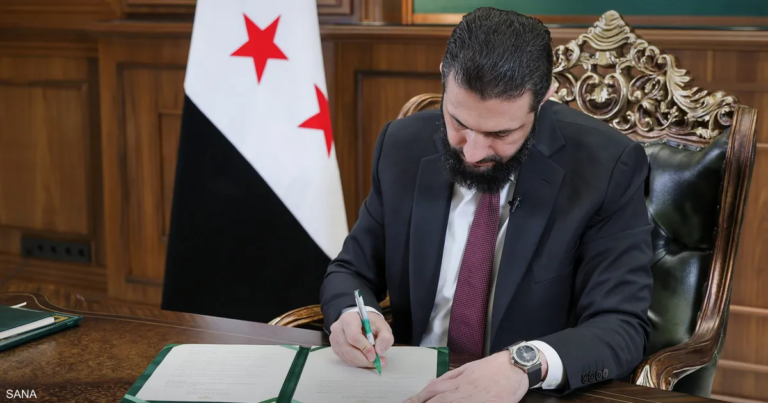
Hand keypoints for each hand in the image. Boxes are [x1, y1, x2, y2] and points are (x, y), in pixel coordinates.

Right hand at [329, 310, 393, 368]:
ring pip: (347, 356)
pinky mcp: (335, 347)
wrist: (359, 321)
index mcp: (349, 319)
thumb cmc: (370, 323)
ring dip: (362, 362)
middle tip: (378, 362)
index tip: (375, 355)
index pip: (353, 336)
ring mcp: (334, 339)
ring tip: (374, 361)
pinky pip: (345, 359)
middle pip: (348, 349)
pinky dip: (357, 362)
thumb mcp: (382, 326)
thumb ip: (385, 337)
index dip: (364, 348)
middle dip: (364, 359)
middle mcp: (338, 328)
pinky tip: (365, 359)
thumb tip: (379, 351)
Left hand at [405, 351, 531, 402]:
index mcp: (456, 380)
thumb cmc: (491, 368)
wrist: (514, 368)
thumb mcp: (467, 368)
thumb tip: (431, 384)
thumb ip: (448, 377)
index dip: (417, 399)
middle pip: (437, 401)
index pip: (430, 391)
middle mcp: (462, 391)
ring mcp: (473, 401)